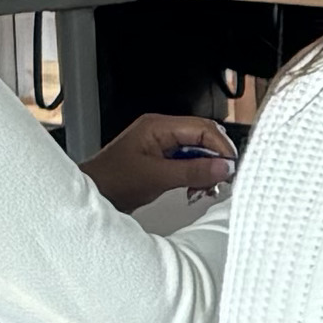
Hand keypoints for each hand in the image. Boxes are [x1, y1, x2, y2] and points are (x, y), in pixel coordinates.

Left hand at [83, 112, 236, 208]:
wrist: (92, 196)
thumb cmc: (112, 181)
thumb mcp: (157, 177)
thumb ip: (193, 171)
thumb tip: (224, 168)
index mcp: (158, 126)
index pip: (202, 129)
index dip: (221, 147)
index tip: (231, 168)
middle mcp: (161, 131)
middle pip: (203, 139)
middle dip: (216, 160)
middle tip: (223, 180)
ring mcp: (161, 146)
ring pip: (198, 152)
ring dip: (207, 170)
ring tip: (206, 188)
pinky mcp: (161, 160)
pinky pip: (188, 163)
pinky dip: (196, 176)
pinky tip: (195, 189)